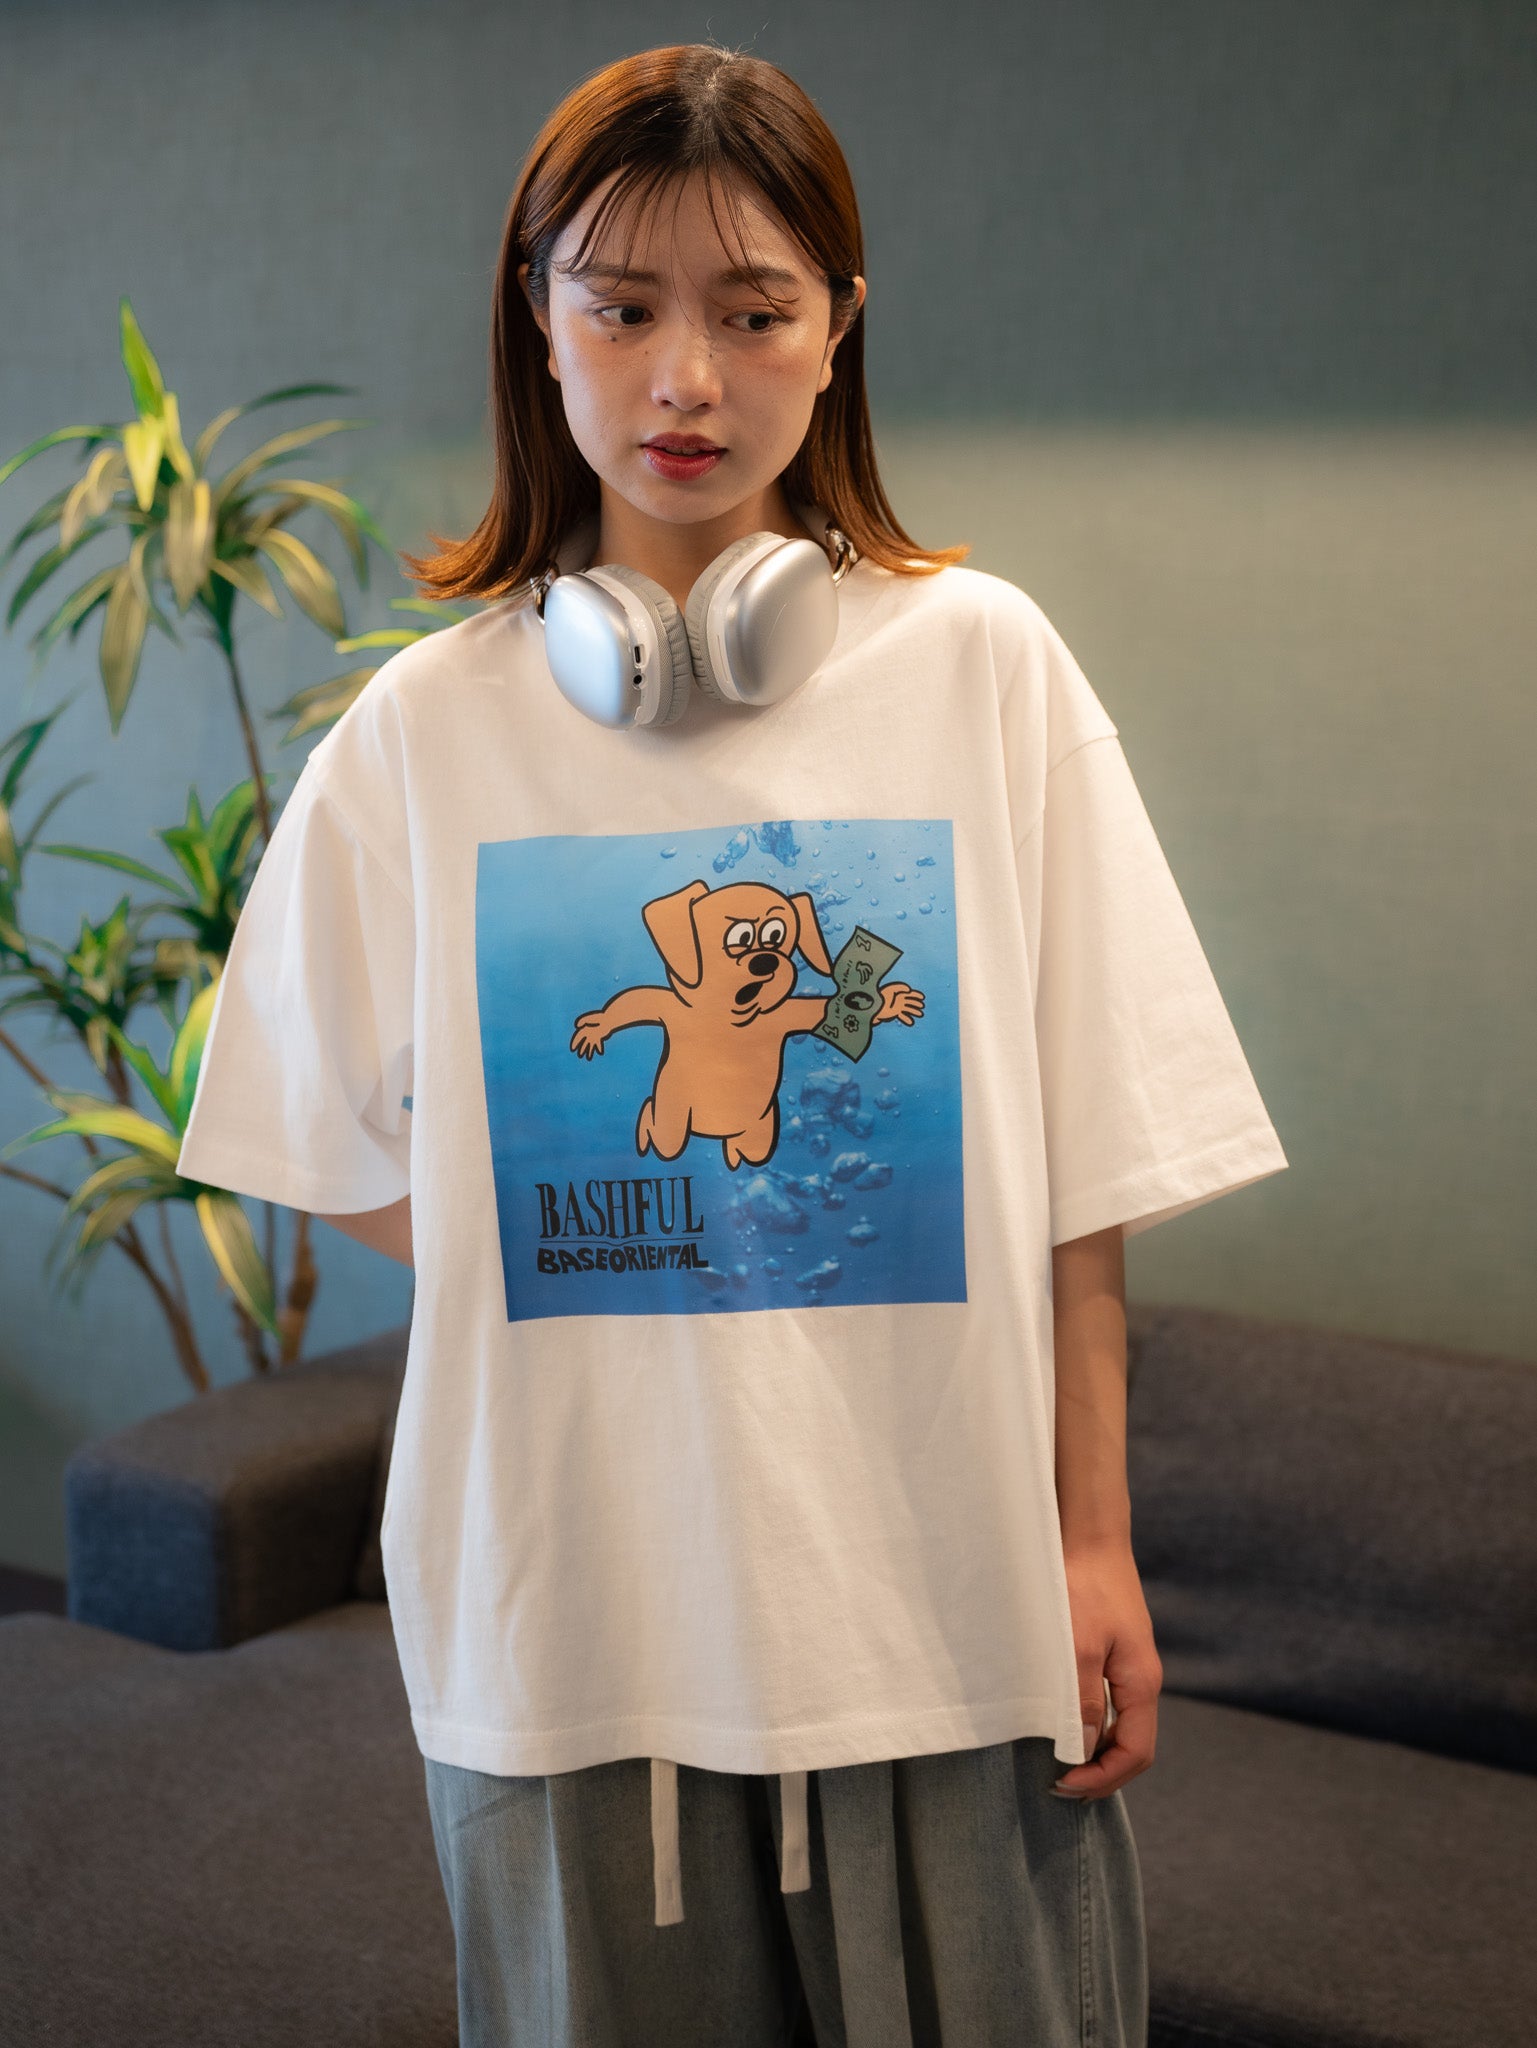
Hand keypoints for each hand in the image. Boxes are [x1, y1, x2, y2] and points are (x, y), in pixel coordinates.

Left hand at [1050, 1536, 1161, 1799]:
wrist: (1089, 1535)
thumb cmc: (1082, 1586)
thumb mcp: (1078, 1648)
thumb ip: (1083, 1701)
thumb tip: (1085, 1751)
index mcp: (1141, 1683)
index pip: (1136, 1752)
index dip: (1103, 1778)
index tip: (1064, 1785)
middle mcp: (1142, 1679)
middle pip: (1133, 1745)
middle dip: (1102, 1773)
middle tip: (1060, 1786)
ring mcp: (1129, 1665)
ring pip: (1122, 1725)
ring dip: (1097, 1751)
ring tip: (1062, 1765)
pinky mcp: (1114, 1650)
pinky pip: (1111, 1703)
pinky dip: (1093, 1725)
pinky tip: (1067, 1725)